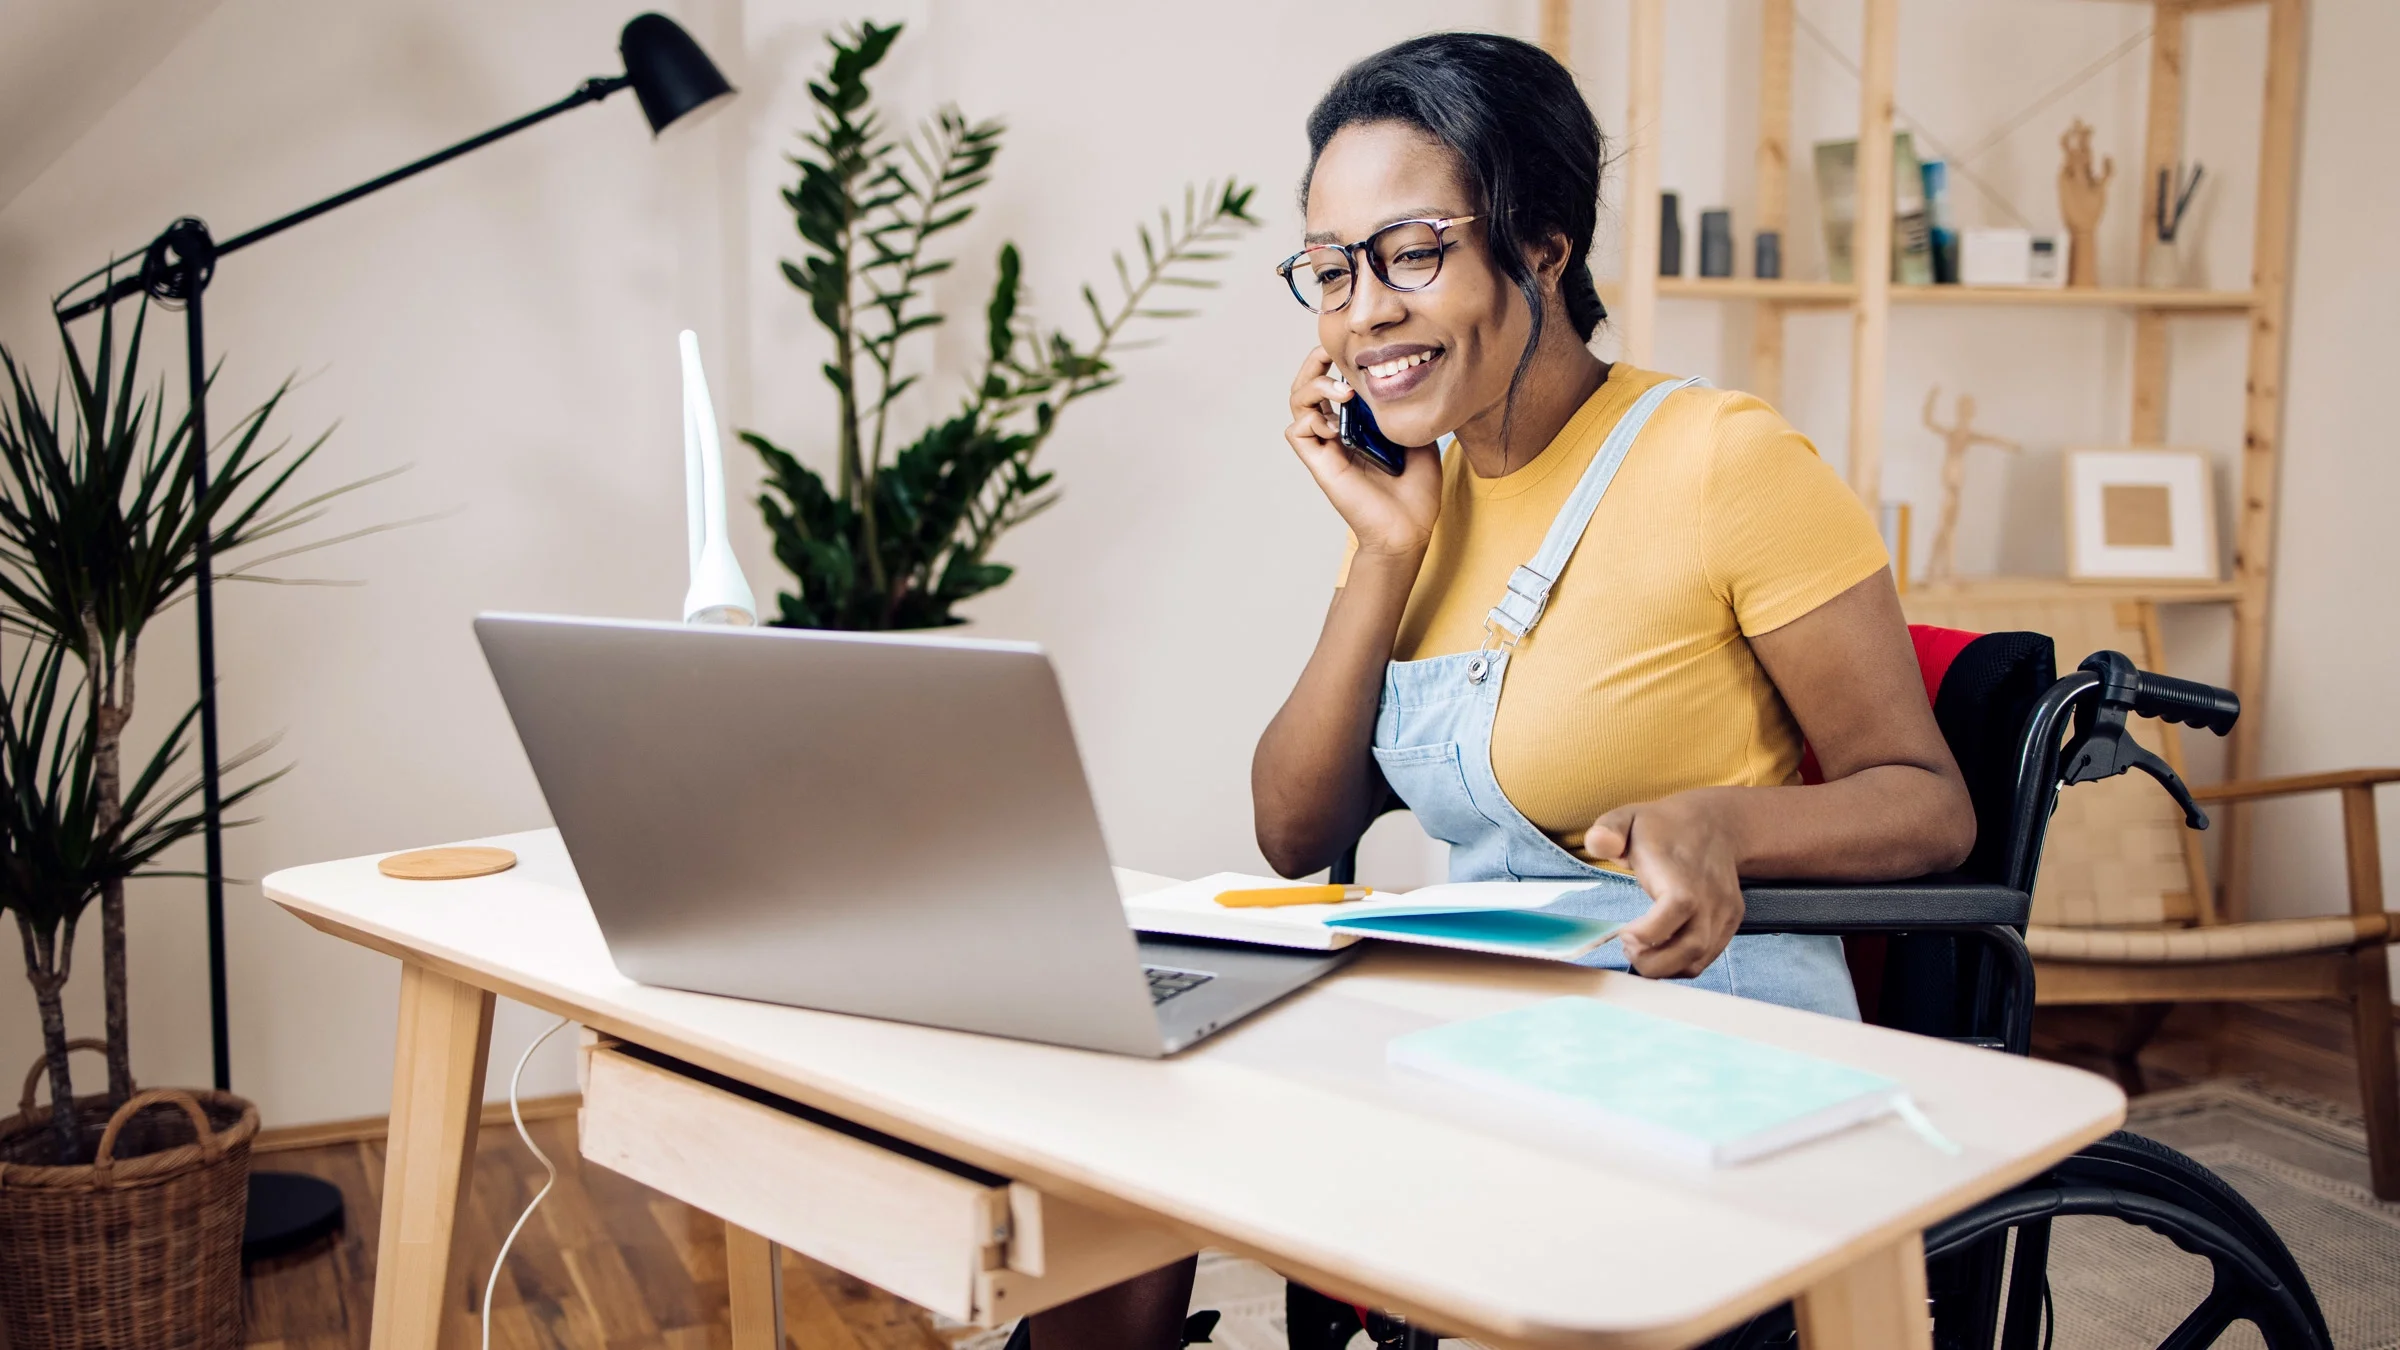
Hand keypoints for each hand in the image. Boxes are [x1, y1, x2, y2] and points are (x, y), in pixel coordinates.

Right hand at [1285, 347, 1442, 557]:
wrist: (1410, 527)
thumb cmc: (1416, 490)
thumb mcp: (1420, 435)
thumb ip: (1405, 407)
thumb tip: (1402, 376)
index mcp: (1359, 422)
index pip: (1336, 380)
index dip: (1337, 359)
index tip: (1356, 348)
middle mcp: (1338, 430)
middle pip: (1307, 384)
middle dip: (1315, 361)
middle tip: (1332, 353)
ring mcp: (1327, 446)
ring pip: (1296, 402)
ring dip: (1314, 386)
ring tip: (1343, 392)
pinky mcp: (1320, 463)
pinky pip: (1296, 431)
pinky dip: (1309, 418)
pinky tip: (1336, 423)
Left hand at [1584, 793, 1745, 979]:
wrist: (1717, 824)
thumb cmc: (1665, 826)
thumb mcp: (1628, 817)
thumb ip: (1608, 830)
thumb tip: (1599, 843)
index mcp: (1683, 875)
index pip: (1676, 910)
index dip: (1647, 932)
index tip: (1623, 932)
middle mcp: (1710, 898)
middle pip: (1690, 947)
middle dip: (1652, 962)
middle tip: (1628, 948)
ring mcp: (1723, 913)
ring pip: (1698, 959)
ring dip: (1665, 967)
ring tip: (1641, 951)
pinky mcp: (1730, 922)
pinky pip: (1707, 957)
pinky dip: (1681, 964)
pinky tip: (1661, 951)